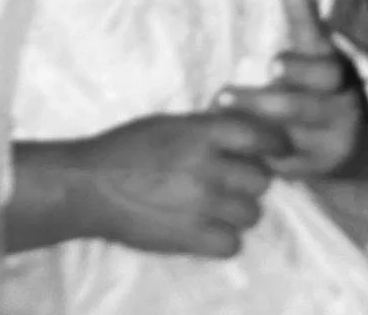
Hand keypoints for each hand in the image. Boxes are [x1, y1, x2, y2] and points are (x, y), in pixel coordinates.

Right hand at [75, 108, 290, 258]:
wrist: (91, 185)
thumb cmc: (127, 146)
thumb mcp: (168, 124)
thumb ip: (207, 128)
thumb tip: (246, 126)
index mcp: (201, 133)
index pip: (261, 136)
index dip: (275, 143)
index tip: (276, 149)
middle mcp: (208, 168)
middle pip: (262, 179)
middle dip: (251, 179)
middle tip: (233, 179)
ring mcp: (203, 206)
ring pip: (252, 213)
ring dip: (239, 210)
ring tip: (216, 205)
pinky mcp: (194, 239)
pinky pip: (233, 244)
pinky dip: (223, 238)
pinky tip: (206, 228)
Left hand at [217, 0, 363, 179]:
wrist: (345, 135)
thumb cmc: (318, 81)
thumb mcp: (314, 51)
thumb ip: (303, 20)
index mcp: (341, 80)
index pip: (327, 72)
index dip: (302, 69)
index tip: (273, 63)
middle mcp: (340, 116)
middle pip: (306, 110)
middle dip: (266, 104)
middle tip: (222, 95)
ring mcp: (326, 149)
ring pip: (289, 140)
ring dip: (250, 129)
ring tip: (215, 115)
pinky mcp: (310, 173)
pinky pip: (279, 167)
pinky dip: (252, 156)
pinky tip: (226, 144)